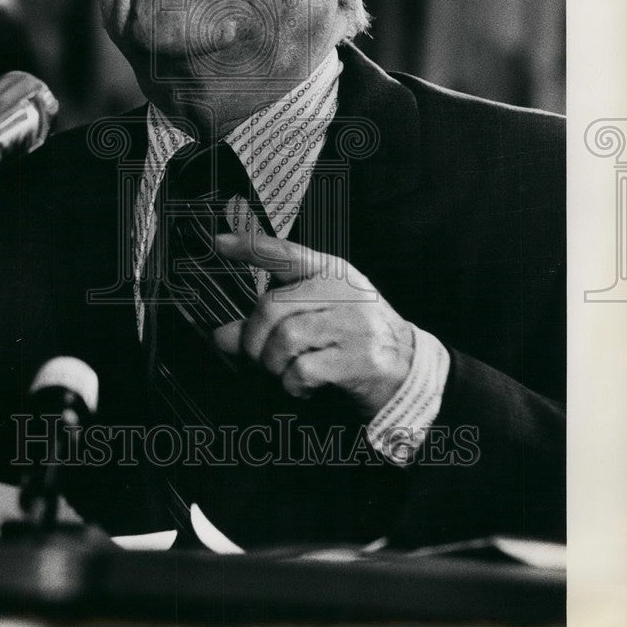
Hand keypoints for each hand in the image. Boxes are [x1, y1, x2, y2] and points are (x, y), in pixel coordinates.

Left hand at [211, 232, 414, 419]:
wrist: (407, 366)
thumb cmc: (353, 335)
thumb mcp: (314, 315)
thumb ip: (266, 322)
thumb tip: (220, 336)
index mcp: (329, 272)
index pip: (284, 253)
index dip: (250, 246)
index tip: (220, 242)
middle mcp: (341, 292)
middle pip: (271, 307)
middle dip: (252, 339)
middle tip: (256, 355)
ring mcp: (352, 325)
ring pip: (284, 340)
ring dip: (272, 364)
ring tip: (284, 371)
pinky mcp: (358, 359)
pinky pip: (302, 371)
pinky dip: (293, 384)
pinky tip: (304, 384)